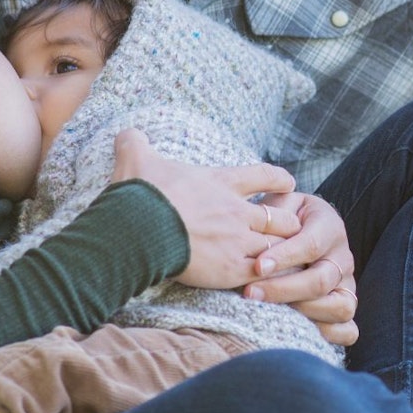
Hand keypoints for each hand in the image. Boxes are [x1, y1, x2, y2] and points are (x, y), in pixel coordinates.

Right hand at [111, 129, 299, 289]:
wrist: (137, 229)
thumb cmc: (140, 193)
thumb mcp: (136, 158)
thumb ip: (134, 144)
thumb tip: (125, 133)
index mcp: (221, 182)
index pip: (263, 175)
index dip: (278, 179)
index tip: (288, 183)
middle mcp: (236, 211)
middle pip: (281, 217)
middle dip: (286, 223)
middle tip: (287, 229)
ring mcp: (237, 241)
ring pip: (277, 247)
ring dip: (279, 252)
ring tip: (280, 259)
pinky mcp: (230, 269)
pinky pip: (263, 273)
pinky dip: (266, 276)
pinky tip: (266, 279)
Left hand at [243, 192, 358, 346]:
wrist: (301, 227)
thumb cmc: (284, 218)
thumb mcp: (280, 205)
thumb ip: (273, 212)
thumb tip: (258, 226)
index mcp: (329, 227)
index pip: (312, 244)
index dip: (285, 257)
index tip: (257, 266)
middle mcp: (343, 258)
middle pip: (322, 280)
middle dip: (284, 289)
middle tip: (250, 293)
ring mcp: (347, 285)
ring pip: (339, 307)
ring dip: (303, 313)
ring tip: (270, 312)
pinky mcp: (345, 308)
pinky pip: (347, 331)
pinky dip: (328, 335)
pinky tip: (296, 330)